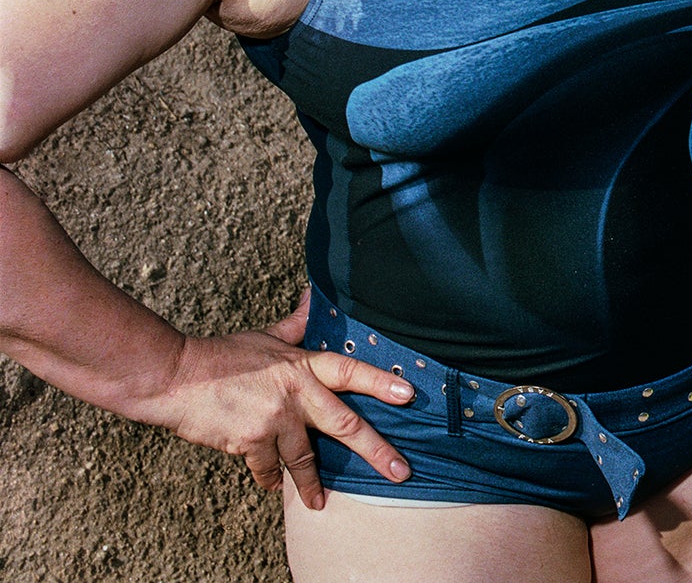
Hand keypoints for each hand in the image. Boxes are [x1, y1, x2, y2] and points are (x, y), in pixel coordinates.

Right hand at [133, 291, 415, 510]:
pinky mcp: (250, 443)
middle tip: (400, 472)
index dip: (381, 382)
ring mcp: (274, 421)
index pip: (352, 371)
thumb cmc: (222, 355)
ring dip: (313, 483)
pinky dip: (270, 479)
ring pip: (305, 458)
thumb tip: (314, 295)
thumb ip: (296, 323)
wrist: (175, 378)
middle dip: (376, 451)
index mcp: (303, 365)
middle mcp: (296, 394)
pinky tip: (274, 487)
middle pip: (345, 425)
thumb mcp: (266, 336)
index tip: (409, 395)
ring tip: (320, 503)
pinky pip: (268, 469)